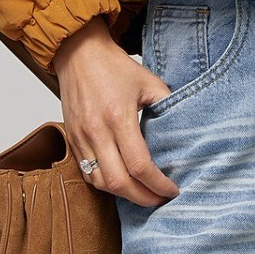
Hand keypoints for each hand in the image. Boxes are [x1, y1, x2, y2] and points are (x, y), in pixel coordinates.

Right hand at [52, 15, 179, 207]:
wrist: (79, 52)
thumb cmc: (113, 65)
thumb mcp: (148, 80)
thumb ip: (167, 103)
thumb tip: (182, 127)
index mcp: (119, 116)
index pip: (140, 164)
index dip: (158, 184)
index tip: (172, 190)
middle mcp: (97, 131)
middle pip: (119, 183)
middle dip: (142, 198)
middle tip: (160, 200)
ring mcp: (81, 138)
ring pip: (100, 183)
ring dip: (122, 195)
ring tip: (142, 194)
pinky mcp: (71, 139)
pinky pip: (87, 173)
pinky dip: (105, 183)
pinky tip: (121, 182)